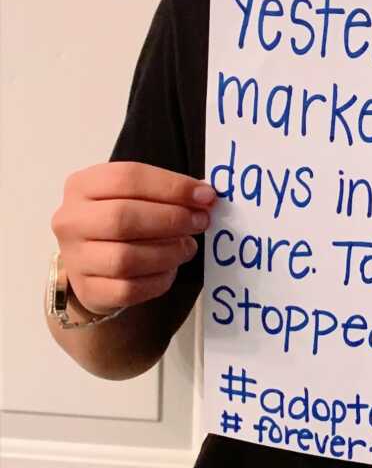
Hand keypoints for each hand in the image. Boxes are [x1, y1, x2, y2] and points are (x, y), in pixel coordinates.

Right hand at [50, 162, 215, 317]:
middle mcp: (71, 220)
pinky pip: (129, 289)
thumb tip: (204, 197)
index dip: (171, 186)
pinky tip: (171, 270)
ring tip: (188, 247)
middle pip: (123, 216)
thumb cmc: (119, 220)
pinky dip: (158, 280)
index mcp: (82, 186)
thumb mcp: (134, 195)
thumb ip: (164, 192)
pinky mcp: (88, 290)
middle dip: (171, 219)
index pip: (128, 177)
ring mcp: (75, 258)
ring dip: (168, 252)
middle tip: (200, 222)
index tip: (205, 195)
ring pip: (125, 258)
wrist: (92, 265)